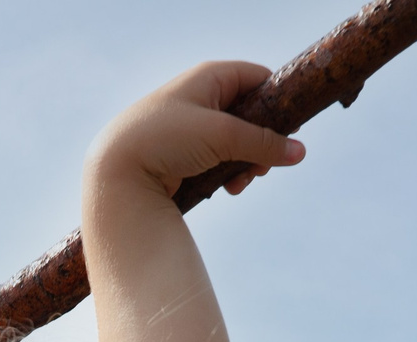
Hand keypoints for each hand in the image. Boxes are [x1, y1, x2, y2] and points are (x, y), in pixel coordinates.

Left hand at [86, 60, 302, 204]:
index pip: (257, 78)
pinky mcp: (180, 154)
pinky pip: (215, 159)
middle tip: (264, 166)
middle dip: (260, 143)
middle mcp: (199, 97)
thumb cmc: (164, 140)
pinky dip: (225, 173)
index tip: (290, 130)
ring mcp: (189, 126)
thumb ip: (263, 143)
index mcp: (209, 77)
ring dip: (244, 163)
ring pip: (233, 141)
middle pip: (249, 114)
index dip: (277, 102)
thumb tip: (300, 152)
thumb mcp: (221, 137)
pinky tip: (225, 189)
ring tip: (241, 182)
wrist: (115, 172)